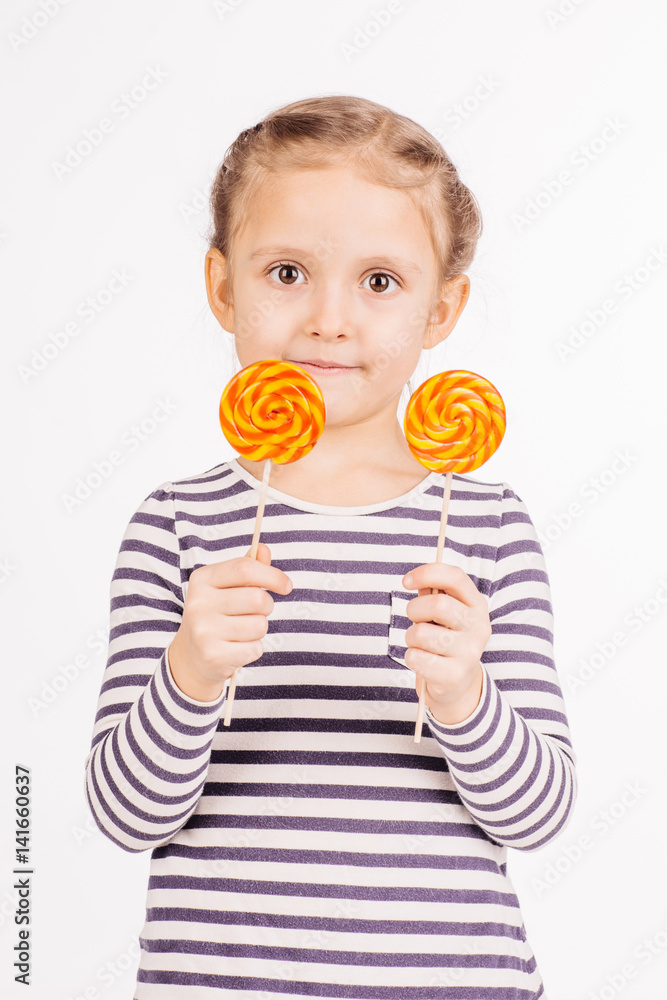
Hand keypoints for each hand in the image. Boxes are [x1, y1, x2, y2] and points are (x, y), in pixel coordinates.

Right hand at [168, 542, 292, 701]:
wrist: (191, 655)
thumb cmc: (217, 614)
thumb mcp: (226, 587)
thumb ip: (247, 567)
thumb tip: (263, 549)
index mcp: (202, 579)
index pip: (244, 568)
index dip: (272, 575)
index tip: (286, 585)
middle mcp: (199, 603)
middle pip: (257, 598)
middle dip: (267, 606)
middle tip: (256, 613)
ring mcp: (204, 631)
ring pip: (259, 625)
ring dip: (259, 630)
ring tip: (242, 631)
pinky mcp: (213, 655)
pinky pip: (254, 648)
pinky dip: (252, 649)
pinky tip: (236, 648)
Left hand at [401, 563, 491, 724]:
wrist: (457, 685)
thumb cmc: (445, 640)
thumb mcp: (443, 614)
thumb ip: (432, 592)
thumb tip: (415, 579)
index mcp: (477, 605)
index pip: (455, 577)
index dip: (427, 573)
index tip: (406, 581)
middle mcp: (479, 627)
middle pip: (438, 605)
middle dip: (415, 610)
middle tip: (415, 619)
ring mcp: (469, 653)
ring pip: (421, 633)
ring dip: (411, 637)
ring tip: (421, 644)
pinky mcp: (454, 675)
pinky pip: (415, 657)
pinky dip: (411, 657)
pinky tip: (424, 661)